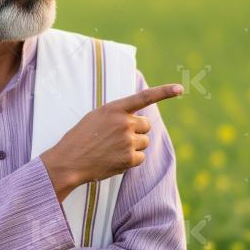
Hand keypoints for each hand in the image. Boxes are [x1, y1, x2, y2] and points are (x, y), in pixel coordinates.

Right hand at [40, 82, 183, 197]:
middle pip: (146, 125)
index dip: (164, 92)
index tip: (180, 88)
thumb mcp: (96, 117)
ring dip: (134, 146)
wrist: (69, 161)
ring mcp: (127, 140)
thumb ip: (117, 114)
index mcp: (114, 109)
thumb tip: (137, 120)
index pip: (144, 97)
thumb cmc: (80, 139)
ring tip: (113, 149)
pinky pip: (141, 157)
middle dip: (137, 131)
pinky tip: (115, 159)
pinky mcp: (129, 158)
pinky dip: (132, 160)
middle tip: (118, 138)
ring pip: (144, 142)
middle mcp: (123, 122)